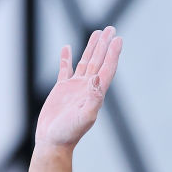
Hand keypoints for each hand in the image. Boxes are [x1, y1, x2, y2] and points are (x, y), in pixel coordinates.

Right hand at [35, 26, 121, 149]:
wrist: (53, 142)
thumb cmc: (69, 133)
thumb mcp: (85, 117)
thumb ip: (93, 99)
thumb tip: (96, 79)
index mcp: (96, 93)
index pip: (107, 68)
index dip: (113, 53)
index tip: (118, 39)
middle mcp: (88, 88)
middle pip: (99, 61)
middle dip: (105, 45)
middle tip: (111, 28)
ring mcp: (75, 88)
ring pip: (85, 61)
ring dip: (91, 47)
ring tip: (97, 32)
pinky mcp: (61, 90)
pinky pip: (65, 69)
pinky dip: (67, 58)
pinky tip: (68, 48)